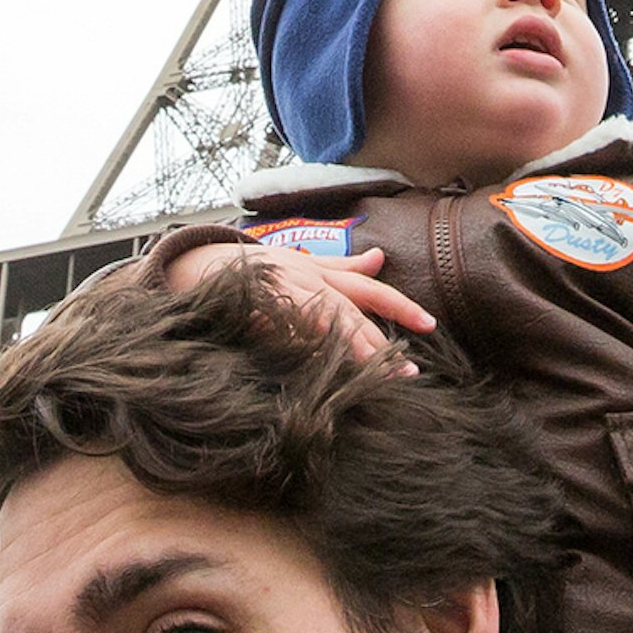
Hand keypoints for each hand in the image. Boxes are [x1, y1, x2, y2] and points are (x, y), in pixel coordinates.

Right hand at [163, 240, 434, 365]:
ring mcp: (283, 298)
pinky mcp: (257, 312)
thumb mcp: (305, 261)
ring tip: (372, 375)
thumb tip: (380, 257)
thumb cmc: (262, 267)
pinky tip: (321, 369)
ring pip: (324, 321)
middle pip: (351, 313)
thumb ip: (343, 265)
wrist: (202, 262)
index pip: (370, 290)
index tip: (430, 325)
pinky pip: (285, 331)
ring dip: (349, 348)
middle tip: (407, 372)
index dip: (401, 306)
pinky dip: (304, 346)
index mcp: (323, 274)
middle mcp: (308, 282)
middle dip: (379, 342)